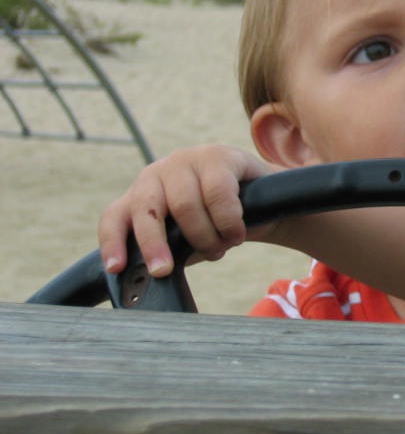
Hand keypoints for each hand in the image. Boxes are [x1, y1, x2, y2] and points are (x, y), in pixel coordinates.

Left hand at [98, 145, 273, 276]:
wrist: (262, 196)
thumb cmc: (216, 219)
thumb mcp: (185, 236)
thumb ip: (168, 249)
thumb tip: (153, 278)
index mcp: (142, 195)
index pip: (116, 216)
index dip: (113, 242)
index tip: (116, 268)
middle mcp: (158, 173)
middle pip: (147, 210)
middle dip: (154, 244)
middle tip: (166, 270)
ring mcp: (187, 160)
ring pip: (185, 205)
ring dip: (205, 236)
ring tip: (220, 248)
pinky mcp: (219, 156)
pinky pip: (218, 194)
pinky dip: (228, 221)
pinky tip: (236, 232)